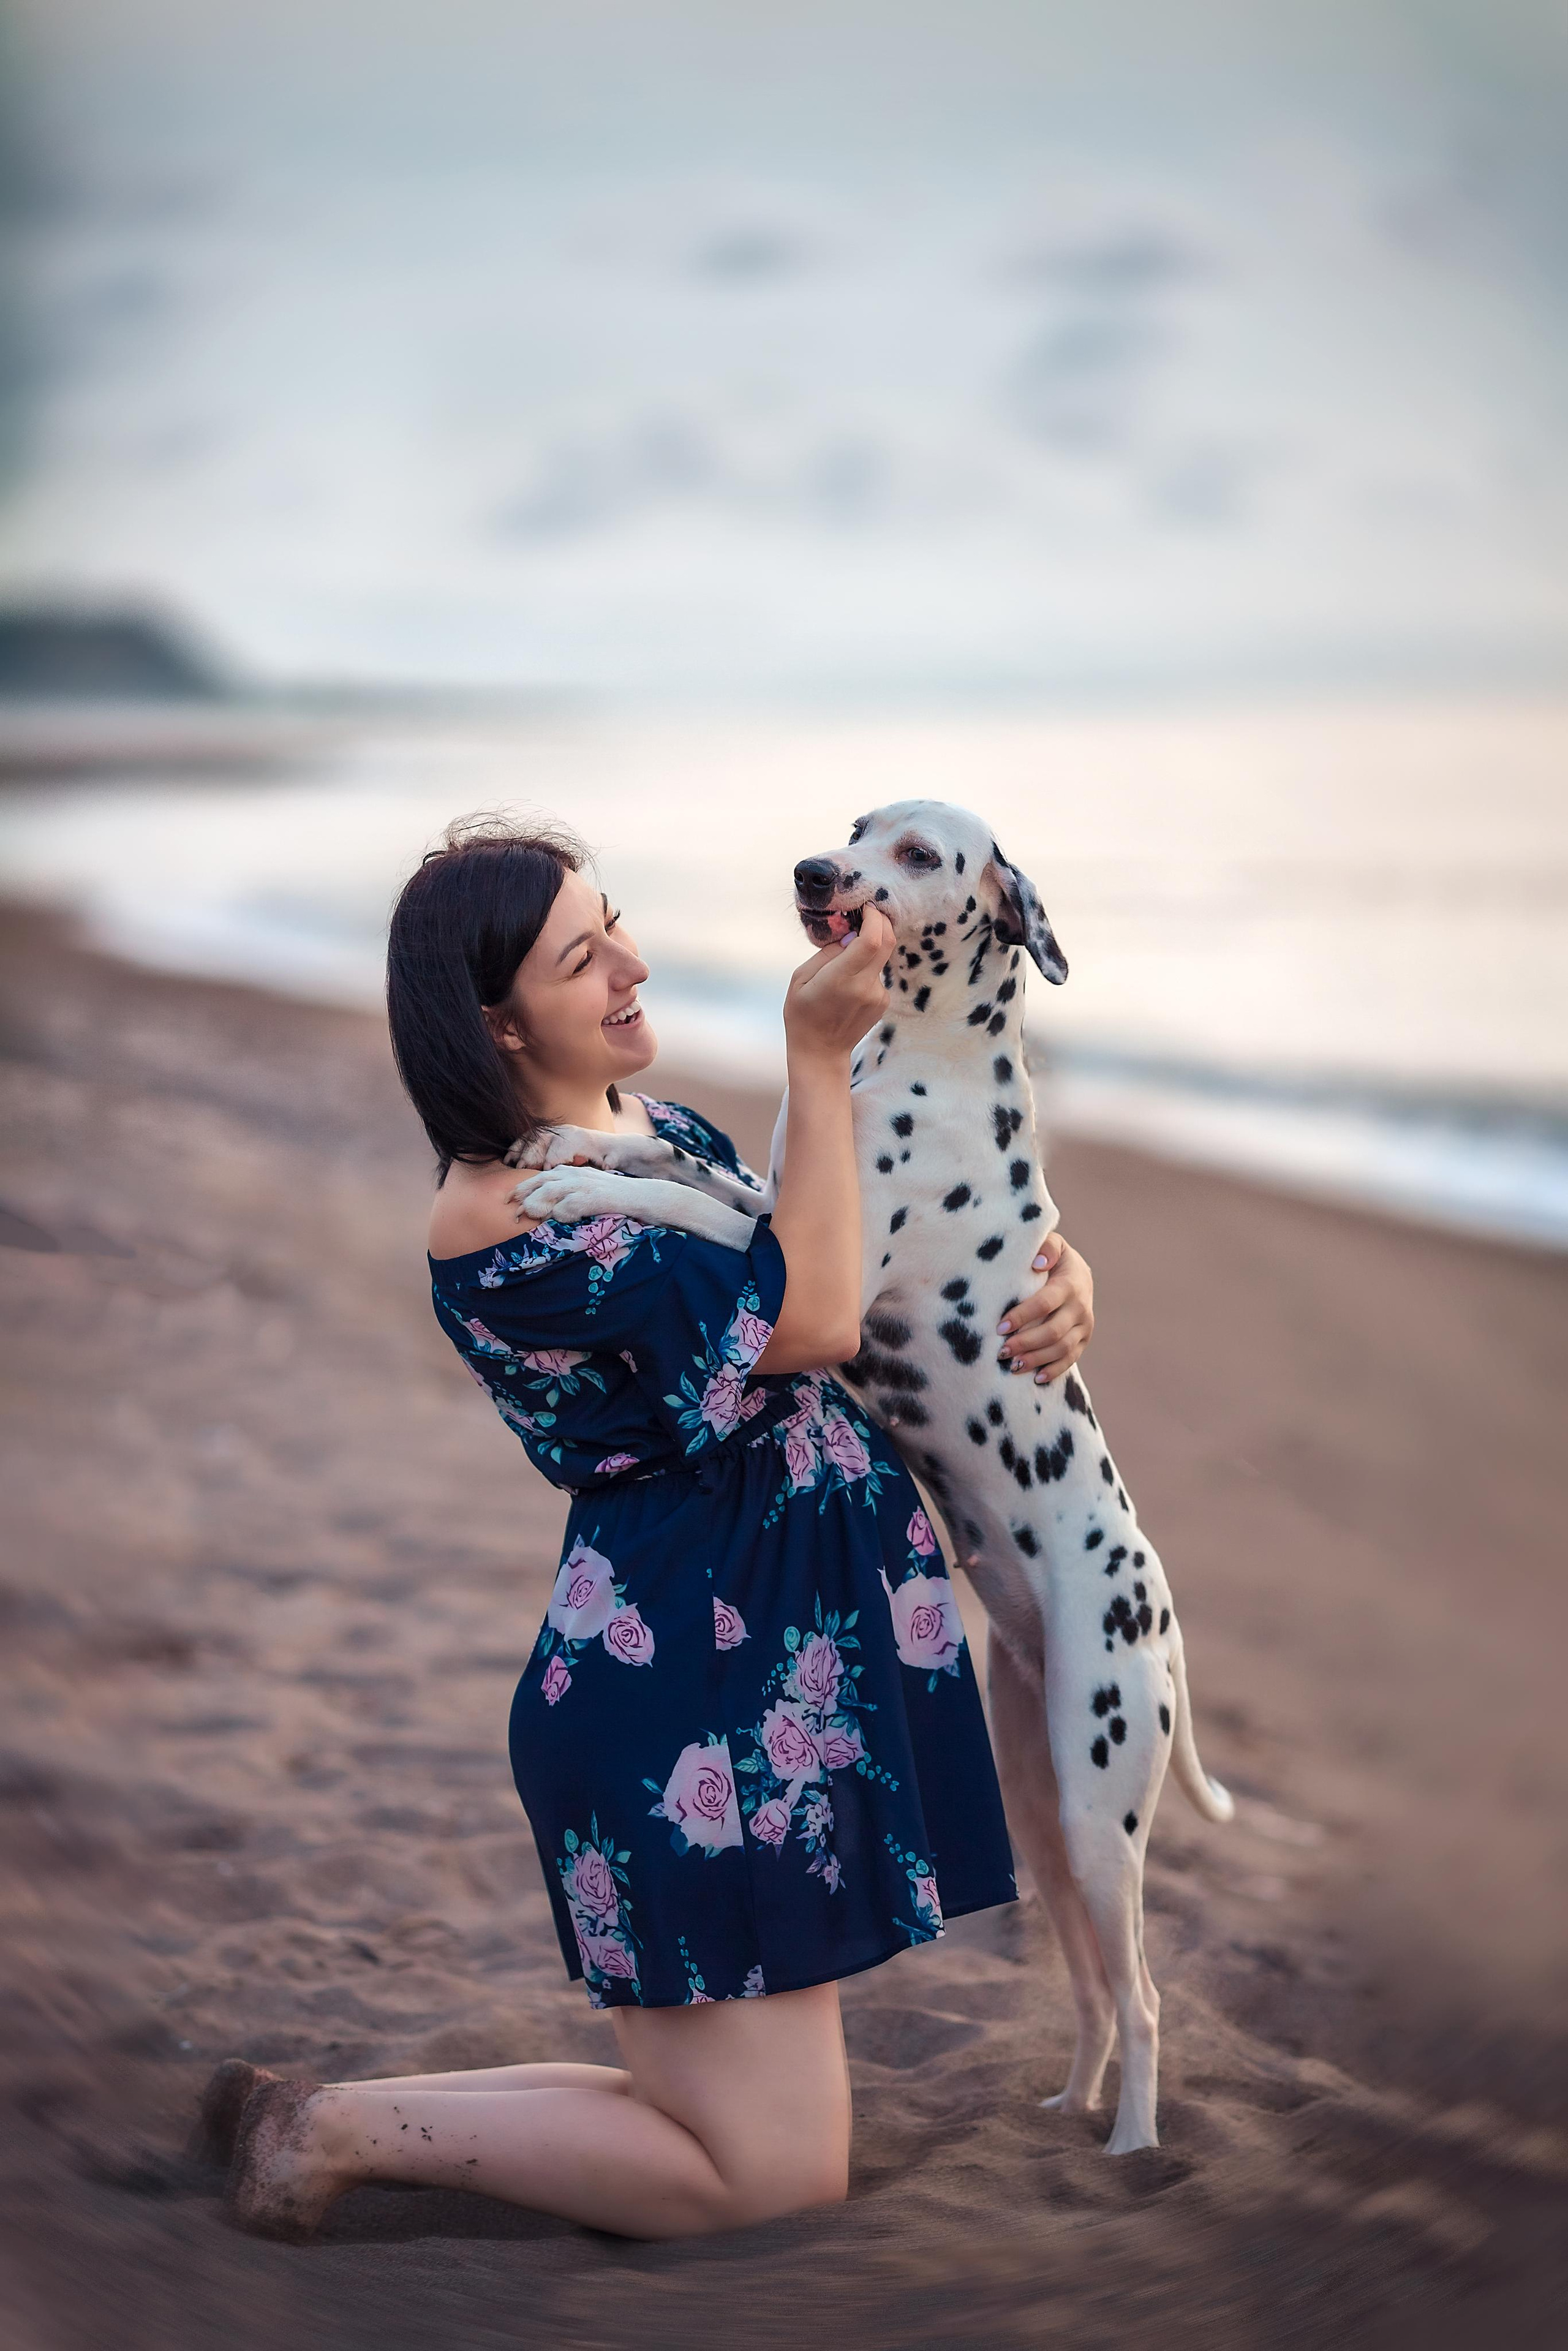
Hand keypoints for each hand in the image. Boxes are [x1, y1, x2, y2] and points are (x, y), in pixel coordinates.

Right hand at [782, 905, 895, 1062]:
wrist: (820, 1052)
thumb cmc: (802, 1014)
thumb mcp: (800, 979)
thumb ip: (827, 953)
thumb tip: (850, 935)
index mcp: (842, 979)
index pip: (872, 940)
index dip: (874, 917)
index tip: (865, 906)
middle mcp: (865, 986)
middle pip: (888, 942)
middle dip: (880, 921)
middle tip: (866, 914)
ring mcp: (878, 996)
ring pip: (882, 957)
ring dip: (869, 947)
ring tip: (845, 958)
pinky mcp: (883, 1001)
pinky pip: (878, 973)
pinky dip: (867, 967)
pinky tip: (848, 982)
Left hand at [996, 1230, 1093, 1382]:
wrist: (1079, 1273)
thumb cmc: (1053, 1258)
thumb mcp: (1053, 1244)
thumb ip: (1046, 1246)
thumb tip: (1038, 1261)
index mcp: (1070, 1284)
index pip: (1045, 1303)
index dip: (1022, 1316)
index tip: (1000, 1327)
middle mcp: (1081, 1307)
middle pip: (1053, 1331)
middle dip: (1026, 1343)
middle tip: (1001, 1352)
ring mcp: (1085, 1326)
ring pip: (1062, 1348)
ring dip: (1037, 1359)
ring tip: (1013, 1366)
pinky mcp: (1084, 1339)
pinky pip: (1071, 1359)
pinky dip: (1054, 1370)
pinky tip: (1036, 1378)